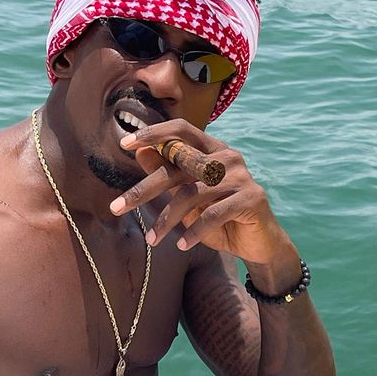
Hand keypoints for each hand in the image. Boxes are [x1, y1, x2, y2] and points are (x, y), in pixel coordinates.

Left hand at [110, 119, 291, 266]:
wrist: (259, 244)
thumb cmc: (219, 219)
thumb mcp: (188, 197)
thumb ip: (169, 174)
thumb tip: (141, 153)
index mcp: (212, 149)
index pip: (181, 130)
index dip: (153, 134)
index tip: (124, 144)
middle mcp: (227, 156)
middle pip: (178, 164)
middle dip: (145, 188)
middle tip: (117, 207)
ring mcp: (241, 176)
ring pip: (192, 193)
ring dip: (167, 219)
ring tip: (152, 239)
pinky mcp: (251, 198)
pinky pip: (214, 214)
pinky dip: (194, 231)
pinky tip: (181, 245)